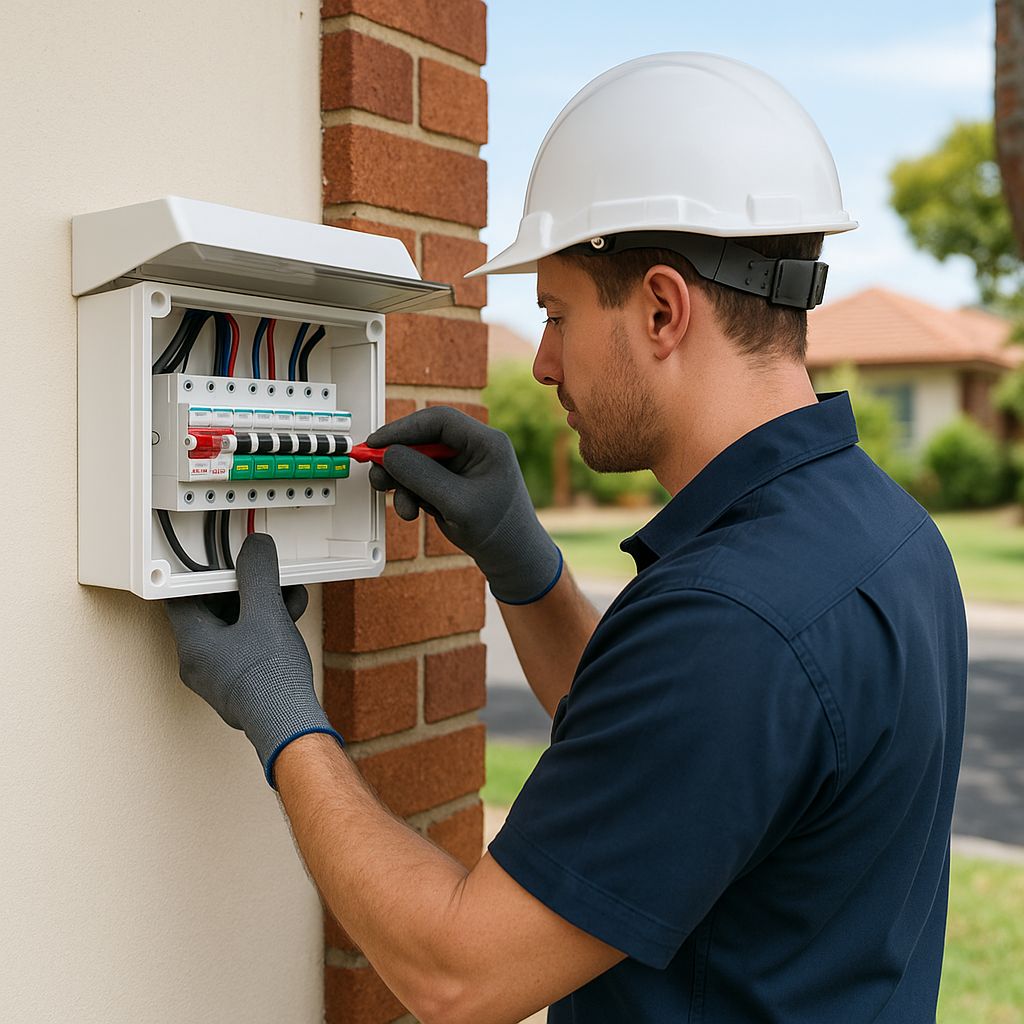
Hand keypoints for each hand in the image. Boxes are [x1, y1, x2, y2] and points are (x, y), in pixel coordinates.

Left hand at [164, 533, 343, 786]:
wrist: (290, 724)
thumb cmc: (270, 682)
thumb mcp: (267, 613)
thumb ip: (258, 575)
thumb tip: (254, 550)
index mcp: (193, 643)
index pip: (180, 594)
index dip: (202, 572)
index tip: (222, 558)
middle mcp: (199, 661)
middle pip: (212, 608)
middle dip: (243, 588)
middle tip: (261, 575)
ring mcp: (218, 674)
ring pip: (233, 626)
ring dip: (261, 606)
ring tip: (286, 598)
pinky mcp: (239, 682)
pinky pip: (245, 644)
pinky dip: (265, 628)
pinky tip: (288, 619)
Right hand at [366, 406, 561, 603]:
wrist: (511, 557)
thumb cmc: (499, 531)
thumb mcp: (457, 503)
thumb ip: (422, 476)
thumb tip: (389, 454)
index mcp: (486, 443)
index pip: (439, 421)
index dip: (403, 428)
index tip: (377, 443)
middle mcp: (472, 448)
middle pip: (423, 438)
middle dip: (397, 459)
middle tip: (377, 475)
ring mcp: (460, 465)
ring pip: (416, 460)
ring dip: (401, 483)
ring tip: (404, 508)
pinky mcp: (449, 482)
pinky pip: (419, 479)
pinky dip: (409, 495)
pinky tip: (413, 511)